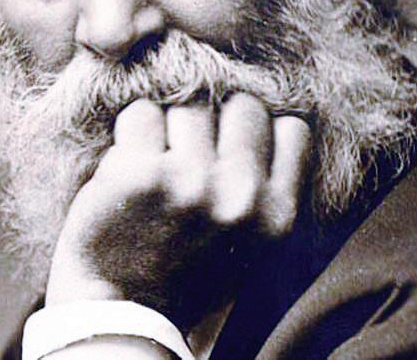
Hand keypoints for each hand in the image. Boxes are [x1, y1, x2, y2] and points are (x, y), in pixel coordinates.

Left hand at [45, 93, 310, 331]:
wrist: (124, 311)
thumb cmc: (189, 270)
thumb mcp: (254, 241)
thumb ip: (269, 184)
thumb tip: (270, 115)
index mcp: (277, 216)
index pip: (293, 129)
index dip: (261, 133)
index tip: (233, 150)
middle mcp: (240, 198)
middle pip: (242, 105)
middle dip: (216, 122)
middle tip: (191, 154)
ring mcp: (190, 183)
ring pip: (189, 107)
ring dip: (169, 129)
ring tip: (158, 166)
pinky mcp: (139, 174)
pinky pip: (141, 114)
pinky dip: (131, 133)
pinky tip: (130, 166)